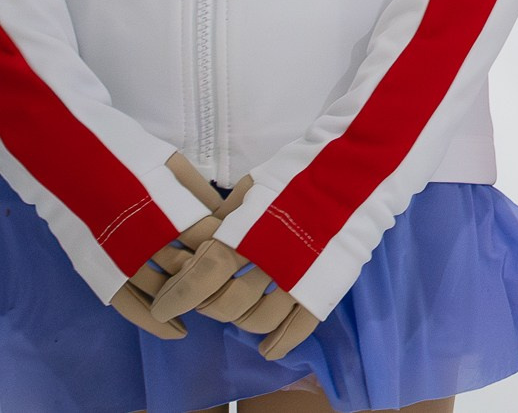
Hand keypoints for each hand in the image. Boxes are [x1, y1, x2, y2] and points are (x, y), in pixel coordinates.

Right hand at [111, 154, 229, 340]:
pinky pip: (129, 306)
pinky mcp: (99, 271)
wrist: (71, 157)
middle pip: (191, 271)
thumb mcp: (173, 166)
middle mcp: (145, 240)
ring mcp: (120, 260)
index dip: (232, 250)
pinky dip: (154, 322)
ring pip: (163, 292)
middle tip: (235, 282)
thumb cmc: (128, 157)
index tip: (247, 255)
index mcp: (169, 212)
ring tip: (213, 306)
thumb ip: (203, 195)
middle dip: (216, 278)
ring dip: (189, 301)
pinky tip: (177, 330)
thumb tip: (232, 220)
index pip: (212, 243)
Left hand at [147, 176, 320, 357]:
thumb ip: (224, 218)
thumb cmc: (299, 172)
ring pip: (257, 320)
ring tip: (238, 312)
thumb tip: (196, 246)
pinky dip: (280, 343)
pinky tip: (267, 349)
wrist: (355, 168)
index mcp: (247, 234)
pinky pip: (298, 328)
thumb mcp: (252, 188)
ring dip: (240, 322)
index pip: (200, 279)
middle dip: (207, 306)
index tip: (163, 307)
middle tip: (205, 298)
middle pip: (225, 305)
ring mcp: (300, 277)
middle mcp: (270, 261)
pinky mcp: (325, 286)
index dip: (176, 298)